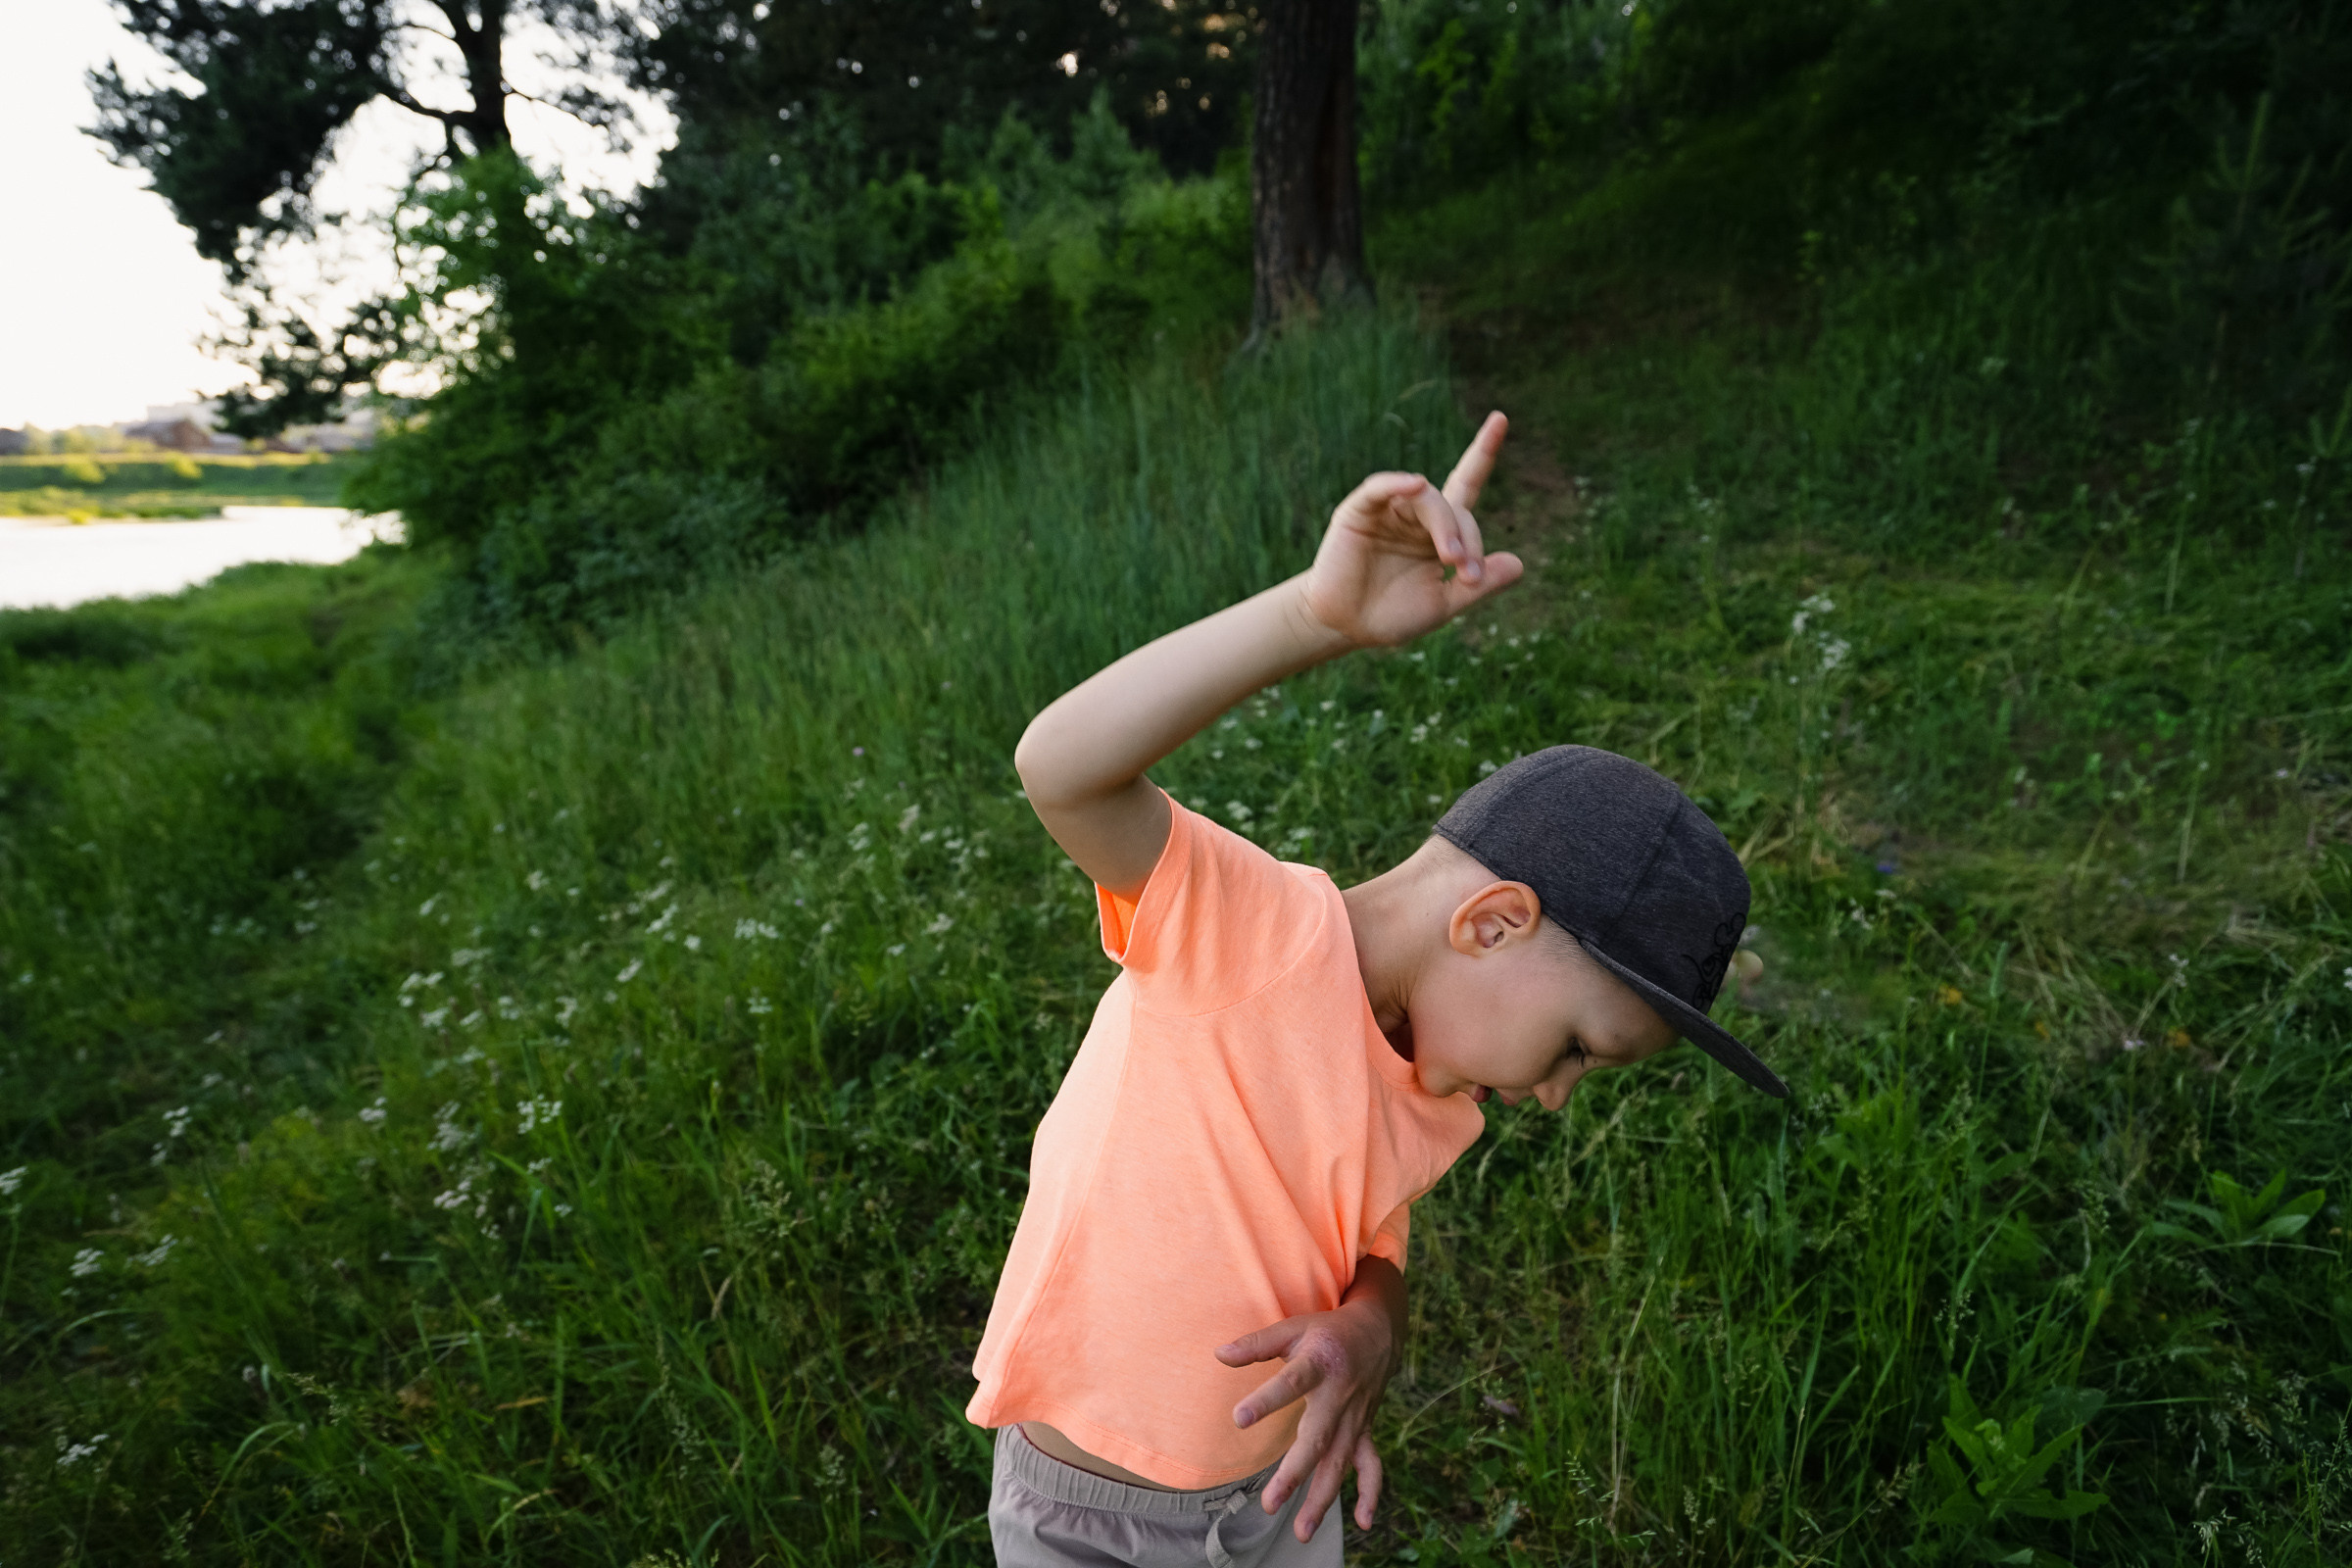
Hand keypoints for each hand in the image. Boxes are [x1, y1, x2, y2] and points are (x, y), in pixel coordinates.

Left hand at [1215, 1288, 1400, 1541]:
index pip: (1290, 1383)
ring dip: (1322, 1498)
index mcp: (1319, 1364)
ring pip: (1339, 1462)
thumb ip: (1256, 1344)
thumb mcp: (1292, 1328)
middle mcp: (1339, 1396)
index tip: (1238, 1419)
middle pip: (1317, 1438)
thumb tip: (1218, 1354)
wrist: (1377, 1333)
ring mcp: (1354, 1418)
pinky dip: (1370, 1494)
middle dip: (1295, 1473)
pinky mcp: (1363, 1431)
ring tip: (1301, 1531)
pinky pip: (1371, 1465)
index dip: (1266, 1401)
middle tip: (1269, 1504)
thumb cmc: (1325, 1333)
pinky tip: (1362, 1523)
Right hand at [1298, 411, 1522, 647]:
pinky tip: (1414, 485)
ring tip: (1451, 559)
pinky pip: (1380, 488)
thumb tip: (1520, 564)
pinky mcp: (1359, 512)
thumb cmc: (1392, 615)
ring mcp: (1388, 510)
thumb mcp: (1444, 604)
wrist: (1345, 628)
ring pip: (1427, 499)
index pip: (1466, 484)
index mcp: (1438, 530)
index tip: (1501, 418)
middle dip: (1468, 538)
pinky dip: (1397, 483)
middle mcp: (1416, 514)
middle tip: (1468, 574)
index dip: (1483, 452)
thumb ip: (1480, 585)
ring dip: (1445, 526)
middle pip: (1454, 506)